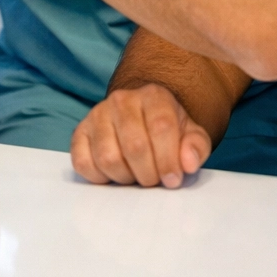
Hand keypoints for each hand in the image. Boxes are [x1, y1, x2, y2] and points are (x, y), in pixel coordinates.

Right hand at [71, 83, 211, 187]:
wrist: (140, 117)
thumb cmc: (167, 130)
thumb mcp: (191, 134)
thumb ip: (196, 147)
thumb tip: (188, 163)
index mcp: (153, 96)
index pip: (161, 127)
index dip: (168, 160)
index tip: (173, 179)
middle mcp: (121, 100)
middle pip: (134, 146)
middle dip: (148, 174)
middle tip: (154, 180)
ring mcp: (96, 115)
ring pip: (108, 158)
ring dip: (125, 177)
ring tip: (135, 175)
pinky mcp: (79, 132)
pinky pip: (83, 163)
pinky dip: (100, 177)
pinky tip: (115, 174)